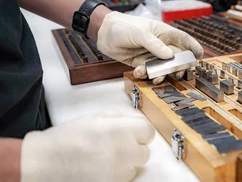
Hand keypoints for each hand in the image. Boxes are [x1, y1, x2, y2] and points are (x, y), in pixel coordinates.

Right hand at [21, 110, 154, 181]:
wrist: (44, 164)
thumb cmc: (68, 137)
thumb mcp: (95, 117)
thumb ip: (122, 116)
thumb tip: (140, 120)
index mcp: (118, 130)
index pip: (148, 132)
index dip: (140, 132)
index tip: (132, 134)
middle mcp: (122, 153)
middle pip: (144, 153)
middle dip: (134, 149)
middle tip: (117, 147)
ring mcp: (117, 173)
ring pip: (135, 168)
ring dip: (126, 164)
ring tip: (105, 159)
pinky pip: (125, 179)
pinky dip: (117, 175)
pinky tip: (101, 170)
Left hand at [97, 12, 202, 83]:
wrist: (104, 33)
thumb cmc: (124, 27)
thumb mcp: (140, 34)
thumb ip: (155, 45)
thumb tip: (170, 56)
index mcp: (164, 33)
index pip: (182, 39)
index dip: (192, 46)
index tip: (200, 55)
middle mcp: (160, 45)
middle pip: (176, 58)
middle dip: (177, 67)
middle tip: (176, 74)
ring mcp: (151, 55)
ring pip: (163, 68)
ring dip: (161, 74)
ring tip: (156, 78)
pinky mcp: (142, 63)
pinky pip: (149, 72)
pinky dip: (146, 75)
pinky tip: (139, 72)